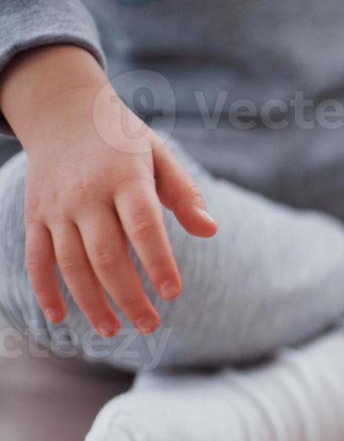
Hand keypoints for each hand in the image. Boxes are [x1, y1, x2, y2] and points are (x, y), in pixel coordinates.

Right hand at [0, 45, 214, 335]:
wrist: (60, 110)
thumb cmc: (121, 138)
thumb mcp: (159, 154)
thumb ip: (185, 194)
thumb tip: (211, 231)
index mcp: (124, 178)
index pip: (142, 226)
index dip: (157, 262)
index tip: (173, 293)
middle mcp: (87, 195)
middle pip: (106, 255)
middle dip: (128, 296)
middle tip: (150, 326)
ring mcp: (56, 208)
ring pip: (71, 264)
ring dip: (90, 302)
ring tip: (114, 331)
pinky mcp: (35, 216)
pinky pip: (37, 258)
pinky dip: (44, 290)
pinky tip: (59, 318)